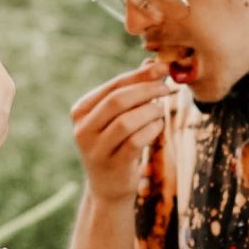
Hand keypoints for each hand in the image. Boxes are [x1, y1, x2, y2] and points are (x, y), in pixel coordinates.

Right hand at [67, 62, 169, 200]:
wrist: (109, 186)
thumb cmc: (117, 143)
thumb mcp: (118, 117)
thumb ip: (132, 90)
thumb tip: (152, 63)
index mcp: (81, 111)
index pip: (113, 86)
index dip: (140, 75)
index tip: (164, 67)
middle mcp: (83, 129)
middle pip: (118, 101)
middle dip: (147, 90)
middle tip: (167, 88)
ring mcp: (96, 149)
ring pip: (127, 121)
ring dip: (150, 112)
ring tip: (161, 110)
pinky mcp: (113, 164)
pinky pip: (136, 141)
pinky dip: (152, 129)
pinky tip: (158, 126)